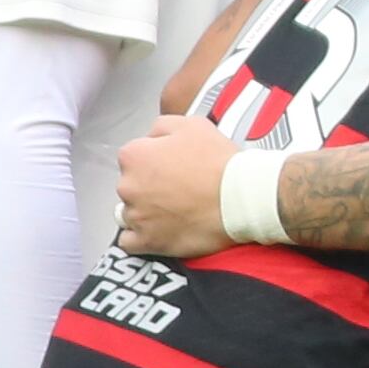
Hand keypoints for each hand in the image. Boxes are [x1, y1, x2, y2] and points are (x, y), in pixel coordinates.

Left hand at [112, 114, 239, 256]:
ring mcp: (136, 216)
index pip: (133, 157)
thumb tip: (151, 138)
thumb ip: (161, 126)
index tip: (173, 168)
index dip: (155, 161)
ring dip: (145, 213)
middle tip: (178, 190)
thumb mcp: (192, 124)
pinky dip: (141, 238)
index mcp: (134, 155)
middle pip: (130, 186)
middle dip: (148, 187)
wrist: (241, 199)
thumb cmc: (219, 162)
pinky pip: (130, 242)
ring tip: (174, 213)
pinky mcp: (147, 242)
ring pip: (129, 213)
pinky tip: (159, 232)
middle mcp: (127, 185)